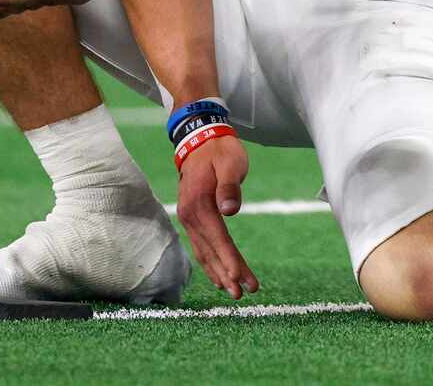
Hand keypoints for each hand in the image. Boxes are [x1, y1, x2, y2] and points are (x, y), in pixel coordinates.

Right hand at [174, 132, 257, 300]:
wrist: (200, 139)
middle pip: (211, 250)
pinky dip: (209, 263)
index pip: (217, 238)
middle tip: (245, 293)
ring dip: (219, 273)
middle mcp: (189, 214)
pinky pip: (200, 246)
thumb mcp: (230, 162)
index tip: (241, 279)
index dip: (229, 260)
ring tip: (235, 292)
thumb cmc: (220, 151)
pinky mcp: (191, 218)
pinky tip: (219, 276)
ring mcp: (188, 217)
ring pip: (204, 252)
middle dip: (227, 273)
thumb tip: (230, 209)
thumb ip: (229, 186)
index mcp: (199, 202)